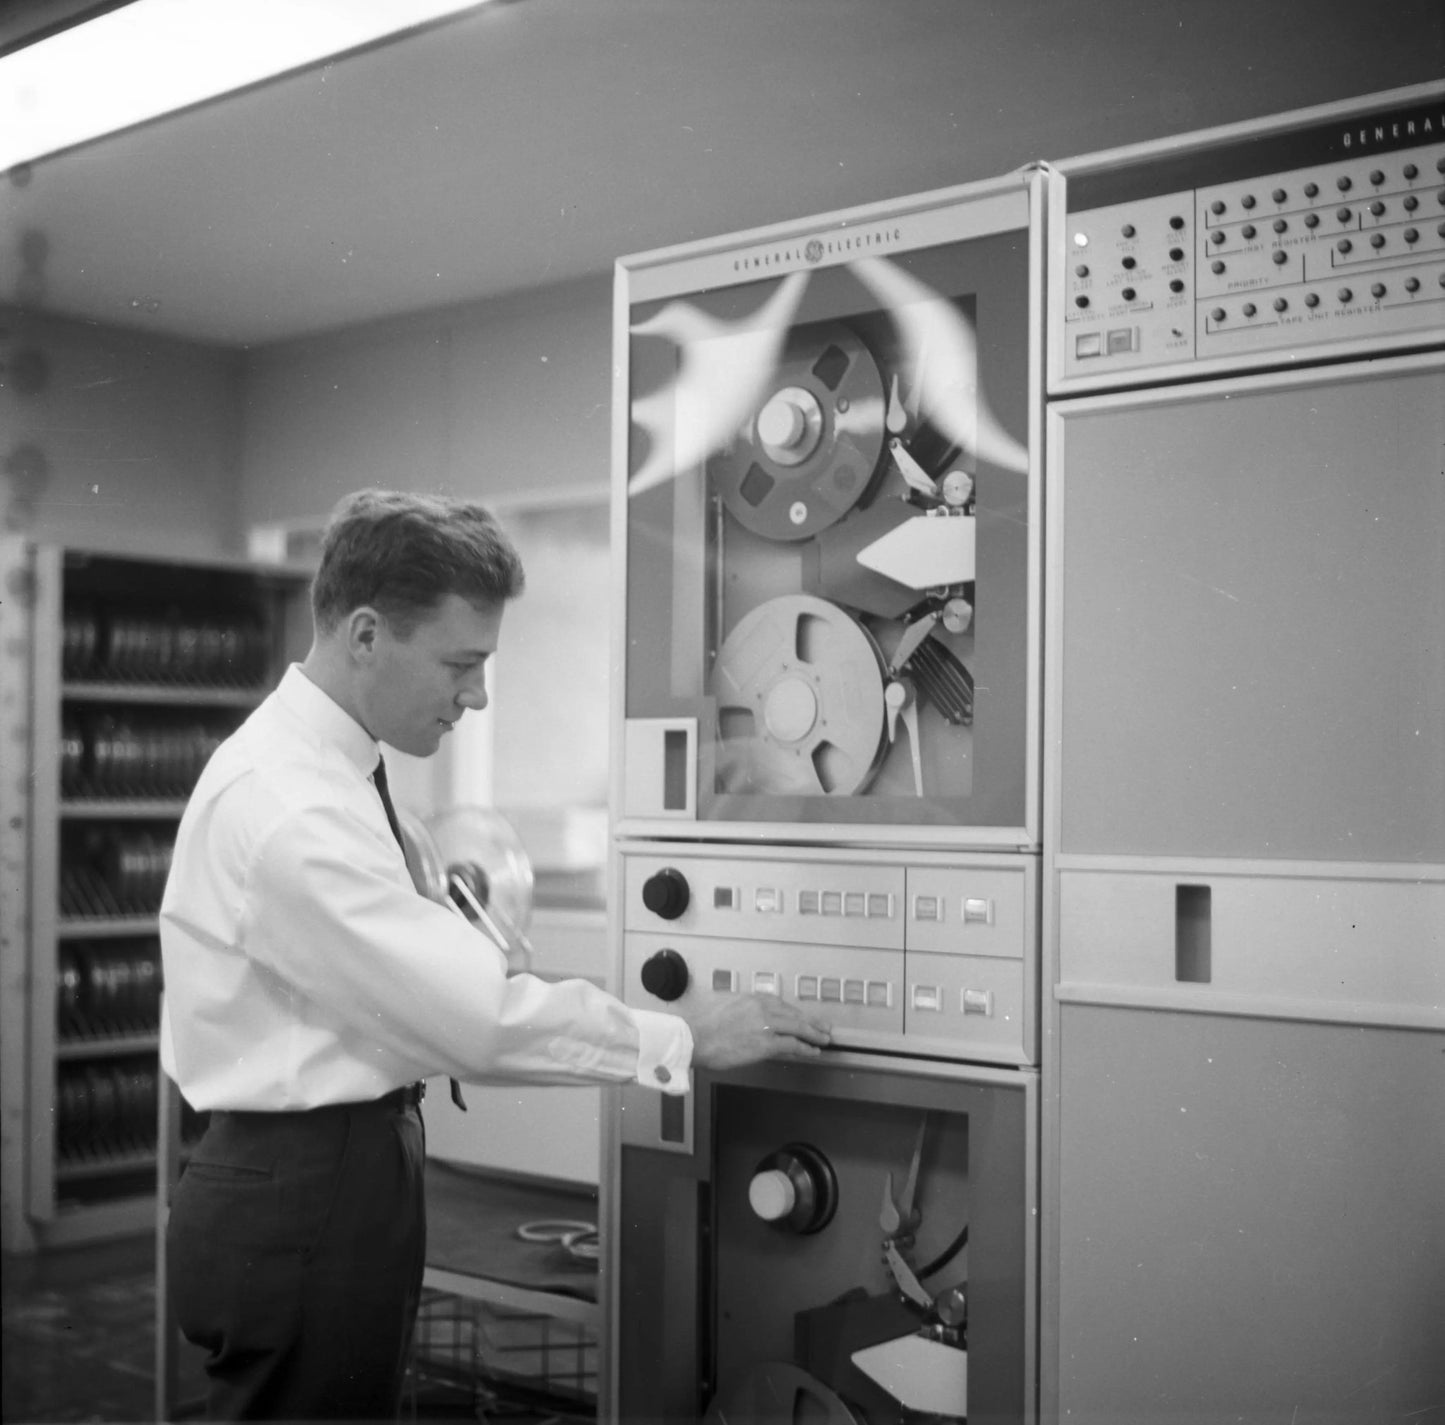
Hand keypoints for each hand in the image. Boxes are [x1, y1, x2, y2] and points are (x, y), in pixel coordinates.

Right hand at [681, 992, 831, 1071]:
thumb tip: (749, 1020)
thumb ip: (741, 1010)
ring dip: (814, 1033)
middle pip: (794, 1014)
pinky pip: (793, 1044)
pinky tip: (813, 1051)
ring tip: (824, 1038)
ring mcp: (766, 1024)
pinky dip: (805, 1048)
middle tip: (824, 1026)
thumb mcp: (725, 1007)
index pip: (781, 1004)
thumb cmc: (701, 1026)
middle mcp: (762, 1007)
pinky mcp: (766, 1042)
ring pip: (798, 1027)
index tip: (803, 1017)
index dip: (795, 1013)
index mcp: (752, 998)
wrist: (693, 1038)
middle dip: (811, 1021)